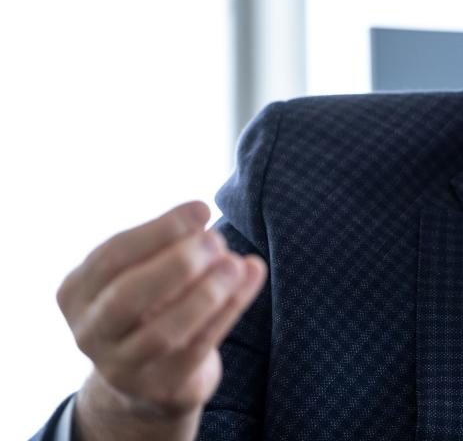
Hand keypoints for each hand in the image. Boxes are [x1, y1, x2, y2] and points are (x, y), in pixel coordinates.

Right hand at [56, 201, 266, 440]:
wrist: (148, 379)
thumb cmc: (150, 306)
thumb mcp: (144, 272)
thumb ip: (167, 247)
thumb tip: (202, 220)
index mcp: (77, 292)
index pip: (112, 255)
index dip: (160, 230)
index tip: (202, 209)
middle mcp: (90, 332)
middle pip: (127, 296)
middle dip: (176, 264)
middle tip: (216, 239)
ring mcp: (121, 367)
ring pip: (163, 331)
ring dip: (206, 293)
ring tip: (235, 263)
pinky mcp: (161, 387)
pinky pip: (199, 347)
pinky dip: (229, 310)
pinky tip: (251, 277)